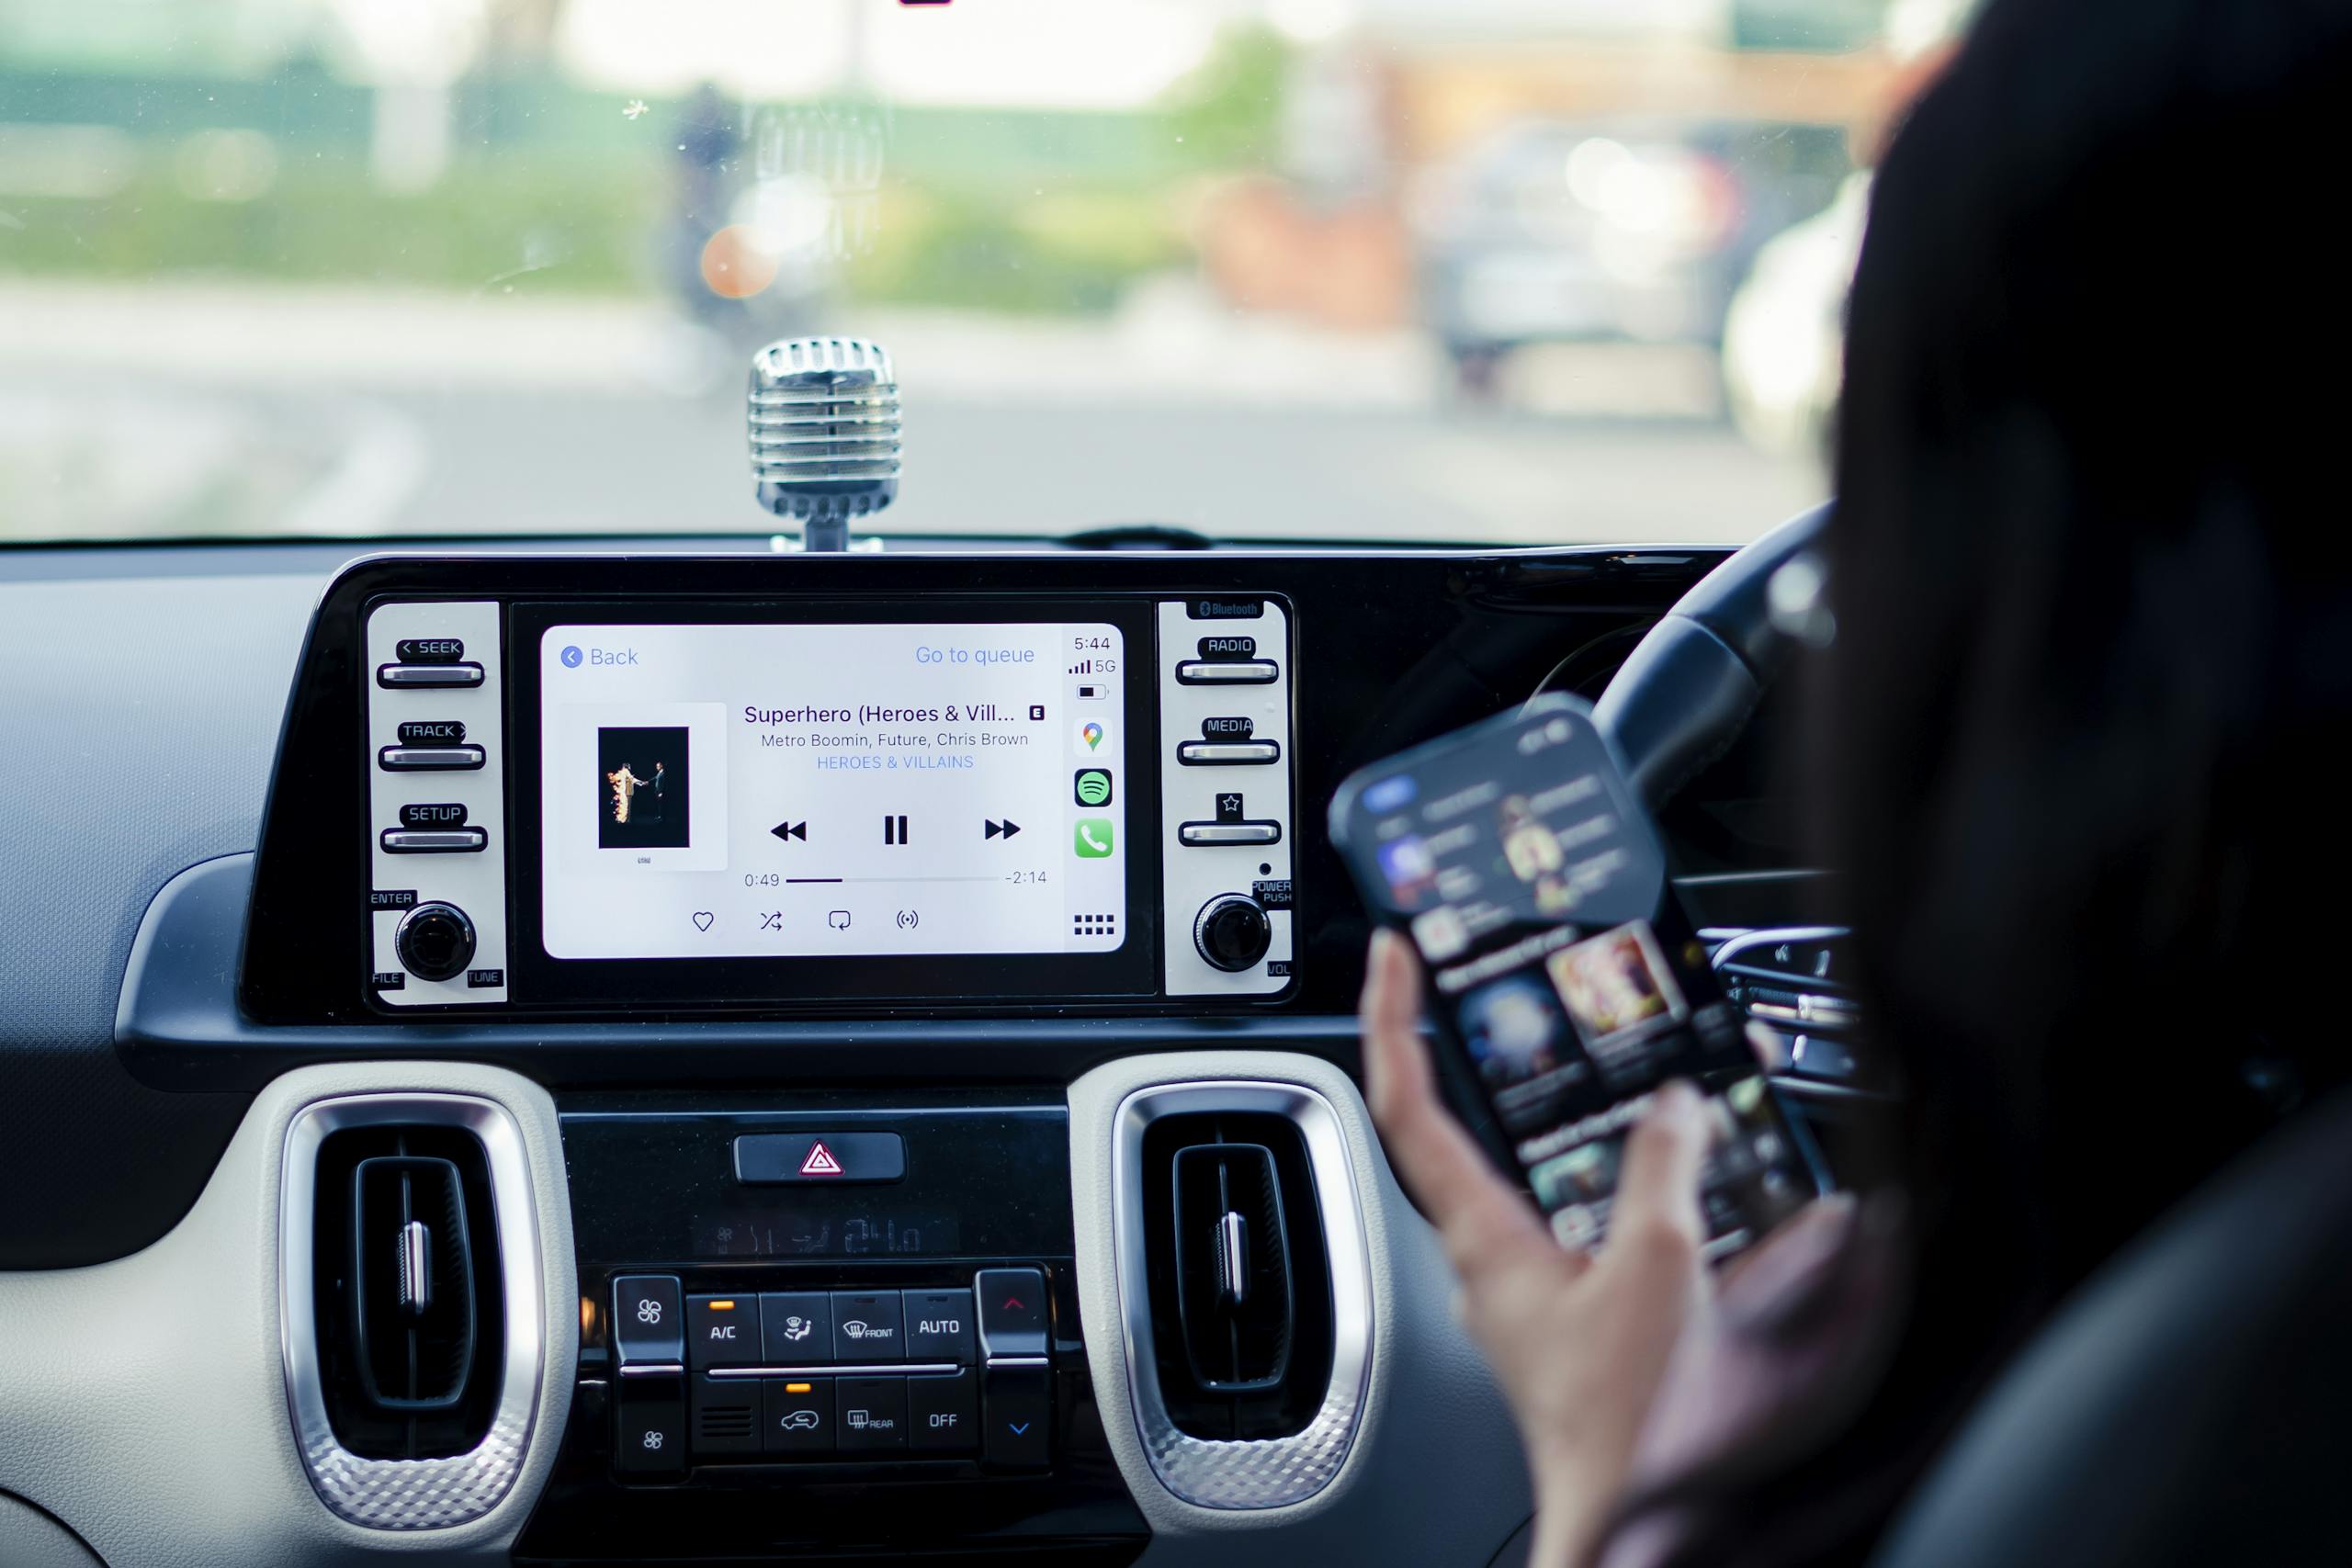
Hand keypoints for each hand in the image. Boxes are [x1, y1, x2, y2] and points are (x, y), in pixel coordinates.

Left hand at [1360, 929, 1713, 1566]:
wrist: (1638, 1520)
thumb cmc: (1623, 1427)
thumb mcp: (1657, 1270)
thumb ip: (1664, 1170)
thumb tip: (1672, 1104)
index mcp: (1481, 1235)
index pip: (1407, 1102)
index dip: (1395, 1016)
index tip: (1395, 953)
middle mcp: (1490, 1254)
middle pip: (1470, 1125)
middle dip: (1502, 1052)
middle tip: (1529, 989)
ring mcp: (1528, 1284)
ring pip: (1539, 1172)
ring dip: (1583, 1118)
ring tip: (1640, 1070)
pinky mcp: (1572, 1311)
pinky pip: (1589, 1223)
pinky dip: (1632, 1184)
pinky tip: (1691, 1175)